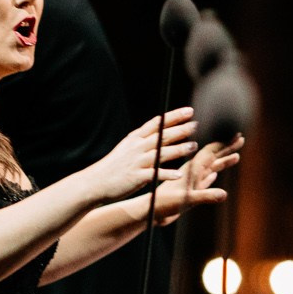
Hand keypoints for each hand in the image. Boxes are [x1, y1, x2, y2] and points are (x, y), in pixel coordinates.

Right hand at [84, 109, 198, 204]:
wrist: (96, 182)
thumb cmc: (114, 166)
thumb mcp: (127, 147)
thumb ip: (144, 140)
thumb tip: (160, 130)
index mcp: (136, 139)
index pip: (157, 123)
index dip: (174, 116)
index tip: (189, 111)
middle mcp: (137, 148)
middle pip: (163, 136)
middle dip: (181, 129)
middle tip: (196, 124)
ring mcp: (138, 162)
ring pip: (162, 153)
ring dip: (179, 149)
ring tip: (194, 146)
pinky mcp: (137, 177)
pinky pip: (155, 174)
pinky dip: (167, 174)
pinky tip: (179, 174)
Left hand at [152, 135, 239, 224]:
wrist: (149, 210)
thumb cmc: (164, 203)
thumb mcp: (186, 199)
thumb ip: (205, 196)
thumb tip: (224, 194)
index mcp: (192, 169)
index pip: (212, 152)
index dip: (225, 144)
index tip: (237, 134)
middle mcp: (193, 172)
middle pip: (214, 156)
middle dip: (228, 148)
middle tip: (241, 138)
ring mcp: (191, 182)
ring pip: (210, 168)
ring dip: (223, 161)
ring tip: (236, 156)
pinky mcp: (189, 191)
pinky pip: (203, 181)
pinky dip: (211, 176)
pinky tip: (215, 175)